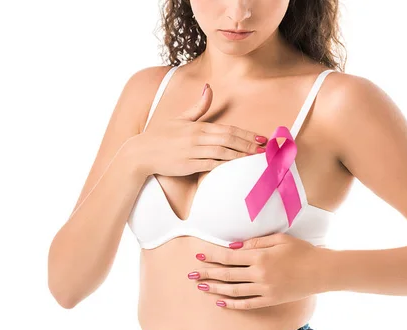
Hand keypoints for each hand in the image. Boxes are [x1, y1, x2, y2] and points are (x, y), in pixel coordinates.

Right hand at [124, 82, 267, 176]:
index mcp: (198, 126)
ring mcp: (193, 152)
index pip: (227, 128)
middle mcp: (197, 138)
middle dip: (248, 143)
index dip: (246, 133)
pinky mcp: (189, 165)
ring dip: (241, 154)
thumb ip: (198, 107)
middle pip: (228, 139)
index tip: (260, 137)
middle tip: (265, 148)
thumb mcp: (180, 118)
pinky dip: (225, 164)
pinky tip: (237, 165)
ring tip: (256, 157)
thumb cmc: (161, 136)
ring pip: (222, 151)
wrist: (141, 153)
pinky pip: (211, 164)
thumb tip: (208, 87)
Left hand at [187, 233, 322, 309]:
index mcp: (260, 256)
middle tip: (191, 275)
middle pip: (227, 274)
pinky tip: (221, 302)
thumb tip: (234, 246)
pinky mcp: (270, 300)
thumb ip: (255, 242)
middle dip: (207, 274)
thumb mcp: (279, 239)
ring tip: (201, 287)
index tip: (198, 256)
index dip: (212, 256)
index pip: (229, 257)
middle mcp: (259, 274)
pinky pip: (247, 303)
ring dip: (215, 289)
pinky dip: (232, 304)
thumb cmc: (302, 251)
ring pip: (233, 291)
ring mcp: (264, 289)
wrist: (322, 271)